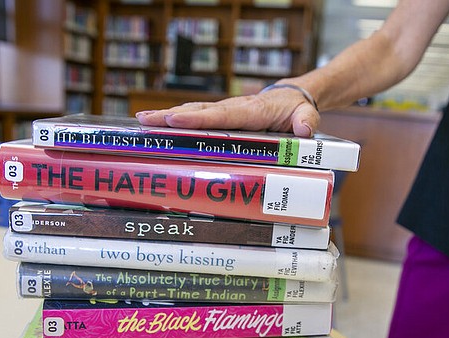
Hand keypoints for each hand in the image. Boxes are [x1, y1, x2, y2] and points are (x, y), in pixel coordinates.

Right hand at [135, 87, 319, 137]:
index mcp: (252, 111)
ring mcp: (225, 111)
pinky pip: (196, 118)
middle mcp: (234, 108)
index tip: (175, 120)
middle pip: (199, 112)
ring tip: (141, 121)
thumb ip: (307, 122)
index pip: (223, 116)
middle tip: (145, 120)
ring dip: (166, 117)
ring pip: (193, 113)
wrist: (293, 96)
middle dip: (171, 116)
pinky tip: (155, 125)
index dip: (199, 119)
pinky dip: (175, 120)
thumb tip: (304, 130)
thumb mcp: (307, 115)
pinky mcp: (220, 116)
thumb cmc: (297, 108)